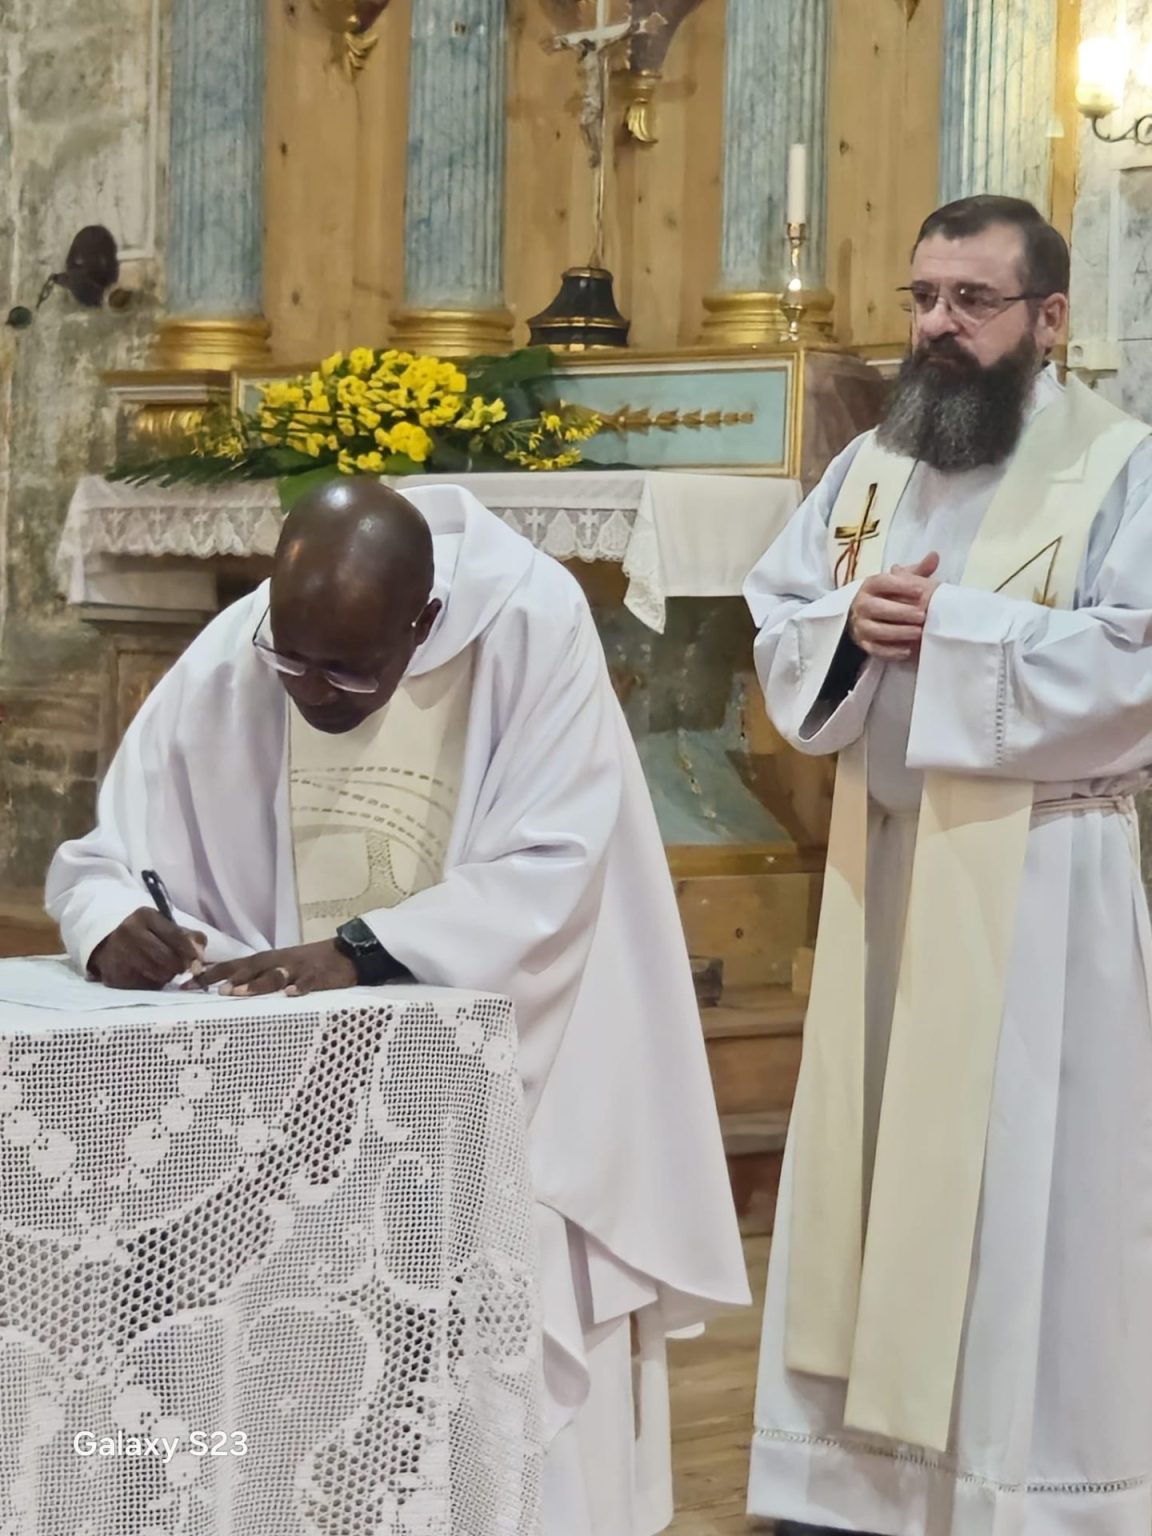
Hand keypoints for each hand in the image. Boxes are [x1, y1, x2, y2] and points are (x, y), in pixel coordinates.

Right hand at [89, 909, 206, 990]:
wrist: (107, 945)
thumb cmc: (145, 935)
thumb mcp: (165, 926)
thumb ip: (189, 936)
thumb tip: (200, 954)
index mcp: (145, 915)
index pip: (175, 935)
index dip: (190, 950)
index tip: (198, 960)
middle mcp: (129, 931)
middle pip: (167, 958)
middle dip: (179, 966)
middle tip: (181, 968)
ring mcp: (119, 953)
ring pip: (158, 974)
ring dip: (167, 976)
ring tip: (163, 969)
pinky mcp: (114, 974)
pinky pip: (145, 986)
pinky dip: (152, 984)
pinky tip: (148, 975)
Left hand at [188, 940, 357, 998]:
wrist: (346, 954)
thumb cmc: (308, 964)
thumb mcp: (280, 966)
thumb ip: (256, 976)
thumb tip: (224, 989)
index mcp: (267, 960)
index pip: (233, 964)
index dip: (209, 973)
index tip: (185, 984)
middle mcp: (278, 961)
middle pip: (250, 967)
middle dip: (229, 977)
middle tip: (211, 989)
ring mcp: (298, 968)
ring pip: (275, 975)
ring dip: (256, 984)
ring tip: (239, 993)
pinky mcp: (319, 976)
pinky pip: (309, 982)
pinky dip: (300, 987)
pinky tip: (292, 994)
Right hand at [848, 552, 940, 660]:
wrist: (862, 617)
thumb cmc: (887, 597)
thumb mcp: (898, 583)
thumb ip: (916, 572)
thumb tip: (935, 556)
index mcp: (870, 586)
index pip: (882, 582)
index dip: (900, 586)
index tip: (920, 590)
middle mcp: (861, 605)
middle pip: (878, 608)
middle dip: (901, 612)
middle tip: (923, 615)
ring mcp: (860, 626)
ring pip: (876, 630)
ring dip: (898, 632)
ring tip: (918, 633)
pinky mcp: (863, 644)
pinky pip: (876, 650)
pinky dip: (891, 651)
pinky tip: (908, 651)